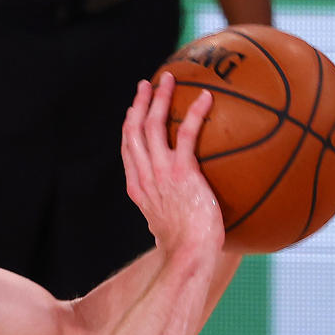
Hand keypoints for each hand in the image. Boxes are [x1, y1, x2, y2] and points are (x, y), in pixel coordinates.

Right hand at [121, 72, 223, 254]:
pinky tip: (206, 98)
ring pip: (153, 126)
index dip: (129, 125)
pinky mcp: (182, 172)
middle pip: (134, 130)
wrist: (188, 255)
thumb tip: (186, 208)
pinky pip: (187, 134)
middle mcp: (144, 176)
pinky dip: (194, 113)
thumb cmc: (185, 248)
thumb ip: (171, 212)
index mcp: (138, 188)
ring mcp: (160, 173)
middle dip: (139, 104)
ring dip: (159, 98)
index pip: (128, 149)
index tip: (135, 109)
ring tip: (169, 79)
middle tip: (147, 84)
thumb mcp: (168, 228)